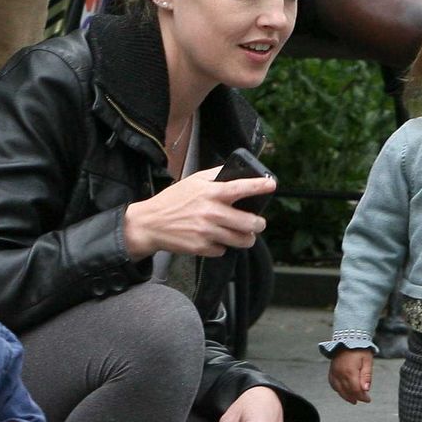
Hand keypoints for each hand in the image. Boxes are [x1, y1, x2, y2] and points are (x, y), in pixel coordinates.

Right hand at [122, 165, 276, 259]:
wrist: (150, 224)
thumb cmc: (173, 201)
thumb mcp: (192, 181)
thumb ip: (215, 175)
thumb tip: (236, 171)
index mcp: (210, 193)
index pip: (240, 188)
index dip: (259, 186)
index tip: (272, 184)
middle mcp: (211, 213)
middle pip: (250, 223)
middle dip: (259, 224)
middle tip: (258, 223)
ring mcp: (207, 232)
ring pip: (242, 240)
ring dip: (247, 238)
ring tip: (244, 234)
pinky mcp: (202, 247)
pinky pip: (224, 250)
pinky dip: (223, 246)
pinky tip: (215, 239)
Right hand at [329, 349, 373, 403]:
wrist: (348, 339)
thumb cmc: (360, 349)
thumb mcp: (367, 361)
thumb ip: (366, 376)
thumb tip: (366, 389)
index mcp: (350, 372)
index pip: (356, 390)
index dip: (362, 397)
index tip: (368, 399)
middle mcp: (340, 374)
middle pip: (347, 392)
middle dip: (356, 397)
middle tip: (363, 399)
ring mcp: (334, 372)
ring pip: (339, 390)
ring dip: (346, 396)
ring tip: (353, 400)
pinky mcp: (331, 371)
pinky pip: (333, 384)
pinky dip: (338, 390)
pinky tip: (343, 392)